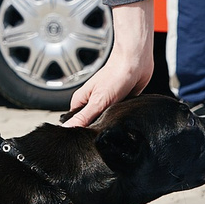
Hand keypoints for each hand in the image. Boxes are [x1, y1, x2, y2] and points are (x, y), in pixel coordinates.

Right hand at [64, 2, 158, 128]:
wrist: (136, 61)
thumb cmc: (116, 75)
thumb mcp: (97, 101)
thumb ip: (84, 117)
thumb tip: (68, 129)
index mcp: (82, 101)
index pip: (76, 123)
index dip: (80, 133)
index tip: (85, 142)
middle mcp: (93, 102)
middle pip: (91, 123)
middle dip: (98, 129)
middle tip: (104, 134)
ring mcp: (107, 103)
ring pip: (106, 121)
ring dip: (111, 124)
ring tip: (115, 126)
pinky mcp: (121, 104)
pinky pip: (119, 117)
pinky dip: (122, 119)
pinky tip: (125, 121)